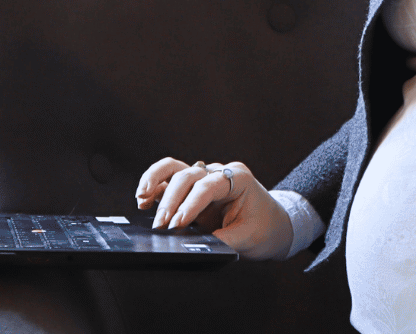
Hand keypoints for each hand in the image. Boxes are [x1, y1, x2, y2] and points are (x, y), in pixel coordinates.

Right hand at [134, 157, 295, 259]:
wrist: (274, 225)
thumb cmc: (264, 228)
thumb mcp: (247, 238)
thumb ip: (220, 241)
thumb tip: (192, 246)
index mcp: (238, 178)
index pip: (208, 186)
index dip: (190, 204)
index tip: (177, 224)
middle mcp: (219, 173)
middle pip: (188, 175)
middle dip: (171, 200)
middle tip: (161, 225)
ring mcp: (205, 178)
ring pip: (175, 168)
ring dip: (156, 181)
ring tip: (141, 197)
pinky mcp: (194, 189)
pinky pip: (170, 180)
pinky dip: (155, 187)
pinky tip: (144, 199)